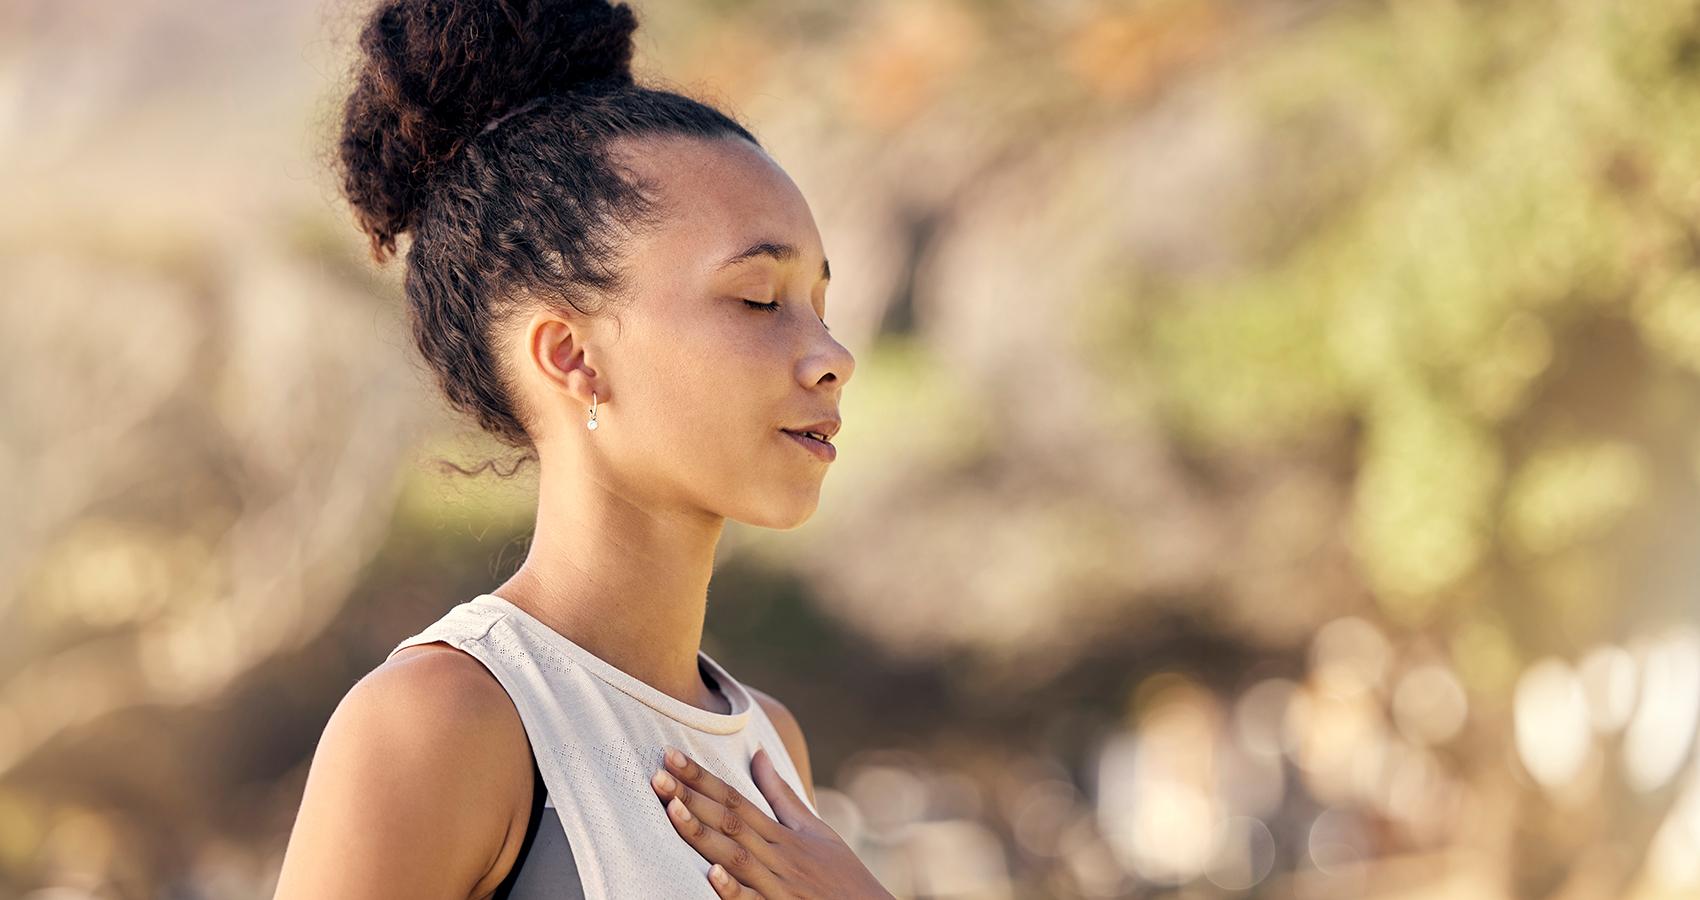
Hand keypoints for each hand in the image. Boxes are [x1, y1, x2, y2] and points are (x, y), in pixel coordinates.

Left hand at [649, 745, 895, 899]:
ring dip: (702, 834)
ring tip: (672, 810)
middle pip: (729, 822)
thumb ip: (781, 795)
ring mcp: (778, 887)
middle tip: (658, 775)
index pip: (736, 799)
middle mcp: (778, 856)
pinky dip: (733, 889)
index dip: (702, 778)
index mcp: (783, 834)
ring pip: (735, 857)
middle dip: (691, 798)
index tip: (671, 756)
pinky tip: (710, 874)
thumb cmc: (841, 875)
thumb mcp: (815, 830)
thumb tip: (757, 754)